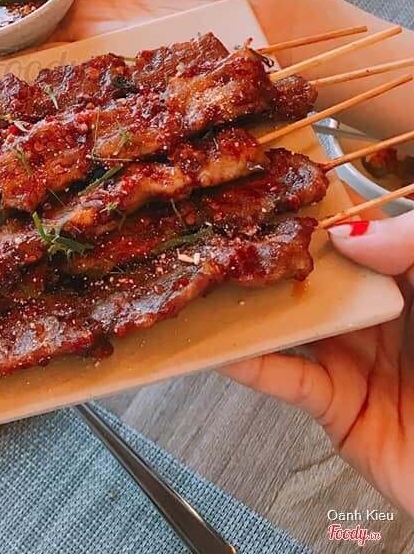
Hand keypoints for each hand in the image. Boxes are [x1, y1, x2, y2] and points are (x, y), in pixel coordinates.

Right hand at [221, 217, 413, 513]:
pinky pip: (287, 380)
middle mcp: (375, 315)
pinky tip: (222, 347)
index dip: (310, 213)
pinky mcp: (338, 407)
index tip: (269, 190)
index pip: (350, 235)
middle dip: (267, 255)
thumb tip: (344, 233)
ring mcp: (353, 360)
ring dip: (247, 308)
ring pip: (290, 325)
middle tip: (220, 231)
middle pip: (309, 278)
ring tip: (204, 282)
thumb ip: (410, 242)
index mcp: (406, 276)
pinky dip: (251, 364)